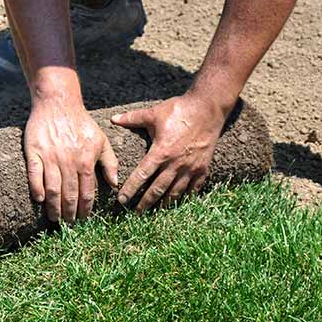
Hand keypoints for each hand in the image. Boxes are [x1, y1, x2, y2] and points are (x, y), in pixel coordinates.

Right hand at [25, 97, 118, 222]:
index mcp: (86, 160)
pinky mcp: (34, 152)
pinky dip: (37, 188)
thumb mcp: (101, 140)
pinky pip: (34, 175)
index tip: (83, 220)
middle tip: (69, 225)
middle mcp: (68, 161)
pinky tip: (39, 199)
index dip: (85, 209)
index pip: (86, 192)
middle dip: (70, 213)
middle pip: (69, 194)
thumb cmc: (81, 122)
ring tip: (55, 218)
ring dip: (54, 207)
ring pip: (53, 189)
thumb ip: (109, 162)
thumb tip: (114, 185)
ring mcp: (50, 157)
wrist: (58, 103)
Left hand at [111, 94, 227, 211]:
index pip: (142, 175)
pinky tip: (177, 204)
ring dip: (163, 204)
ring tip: (154, 213)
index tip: (121, 200)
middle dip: (145, 203)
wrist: (208, 107)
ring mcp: (191, 167)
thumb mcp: (153, 113)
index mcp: (161, 152)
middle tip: (135, 214)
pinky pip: (193, 188)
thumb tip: (113, 119)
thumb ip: (132, 119)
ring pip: (175, 192)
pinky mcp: (203, 168)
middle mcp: (176, 163)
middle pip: (157, 189)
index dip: (131, 189)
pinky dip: (185, 198)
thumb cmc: (179, 109)